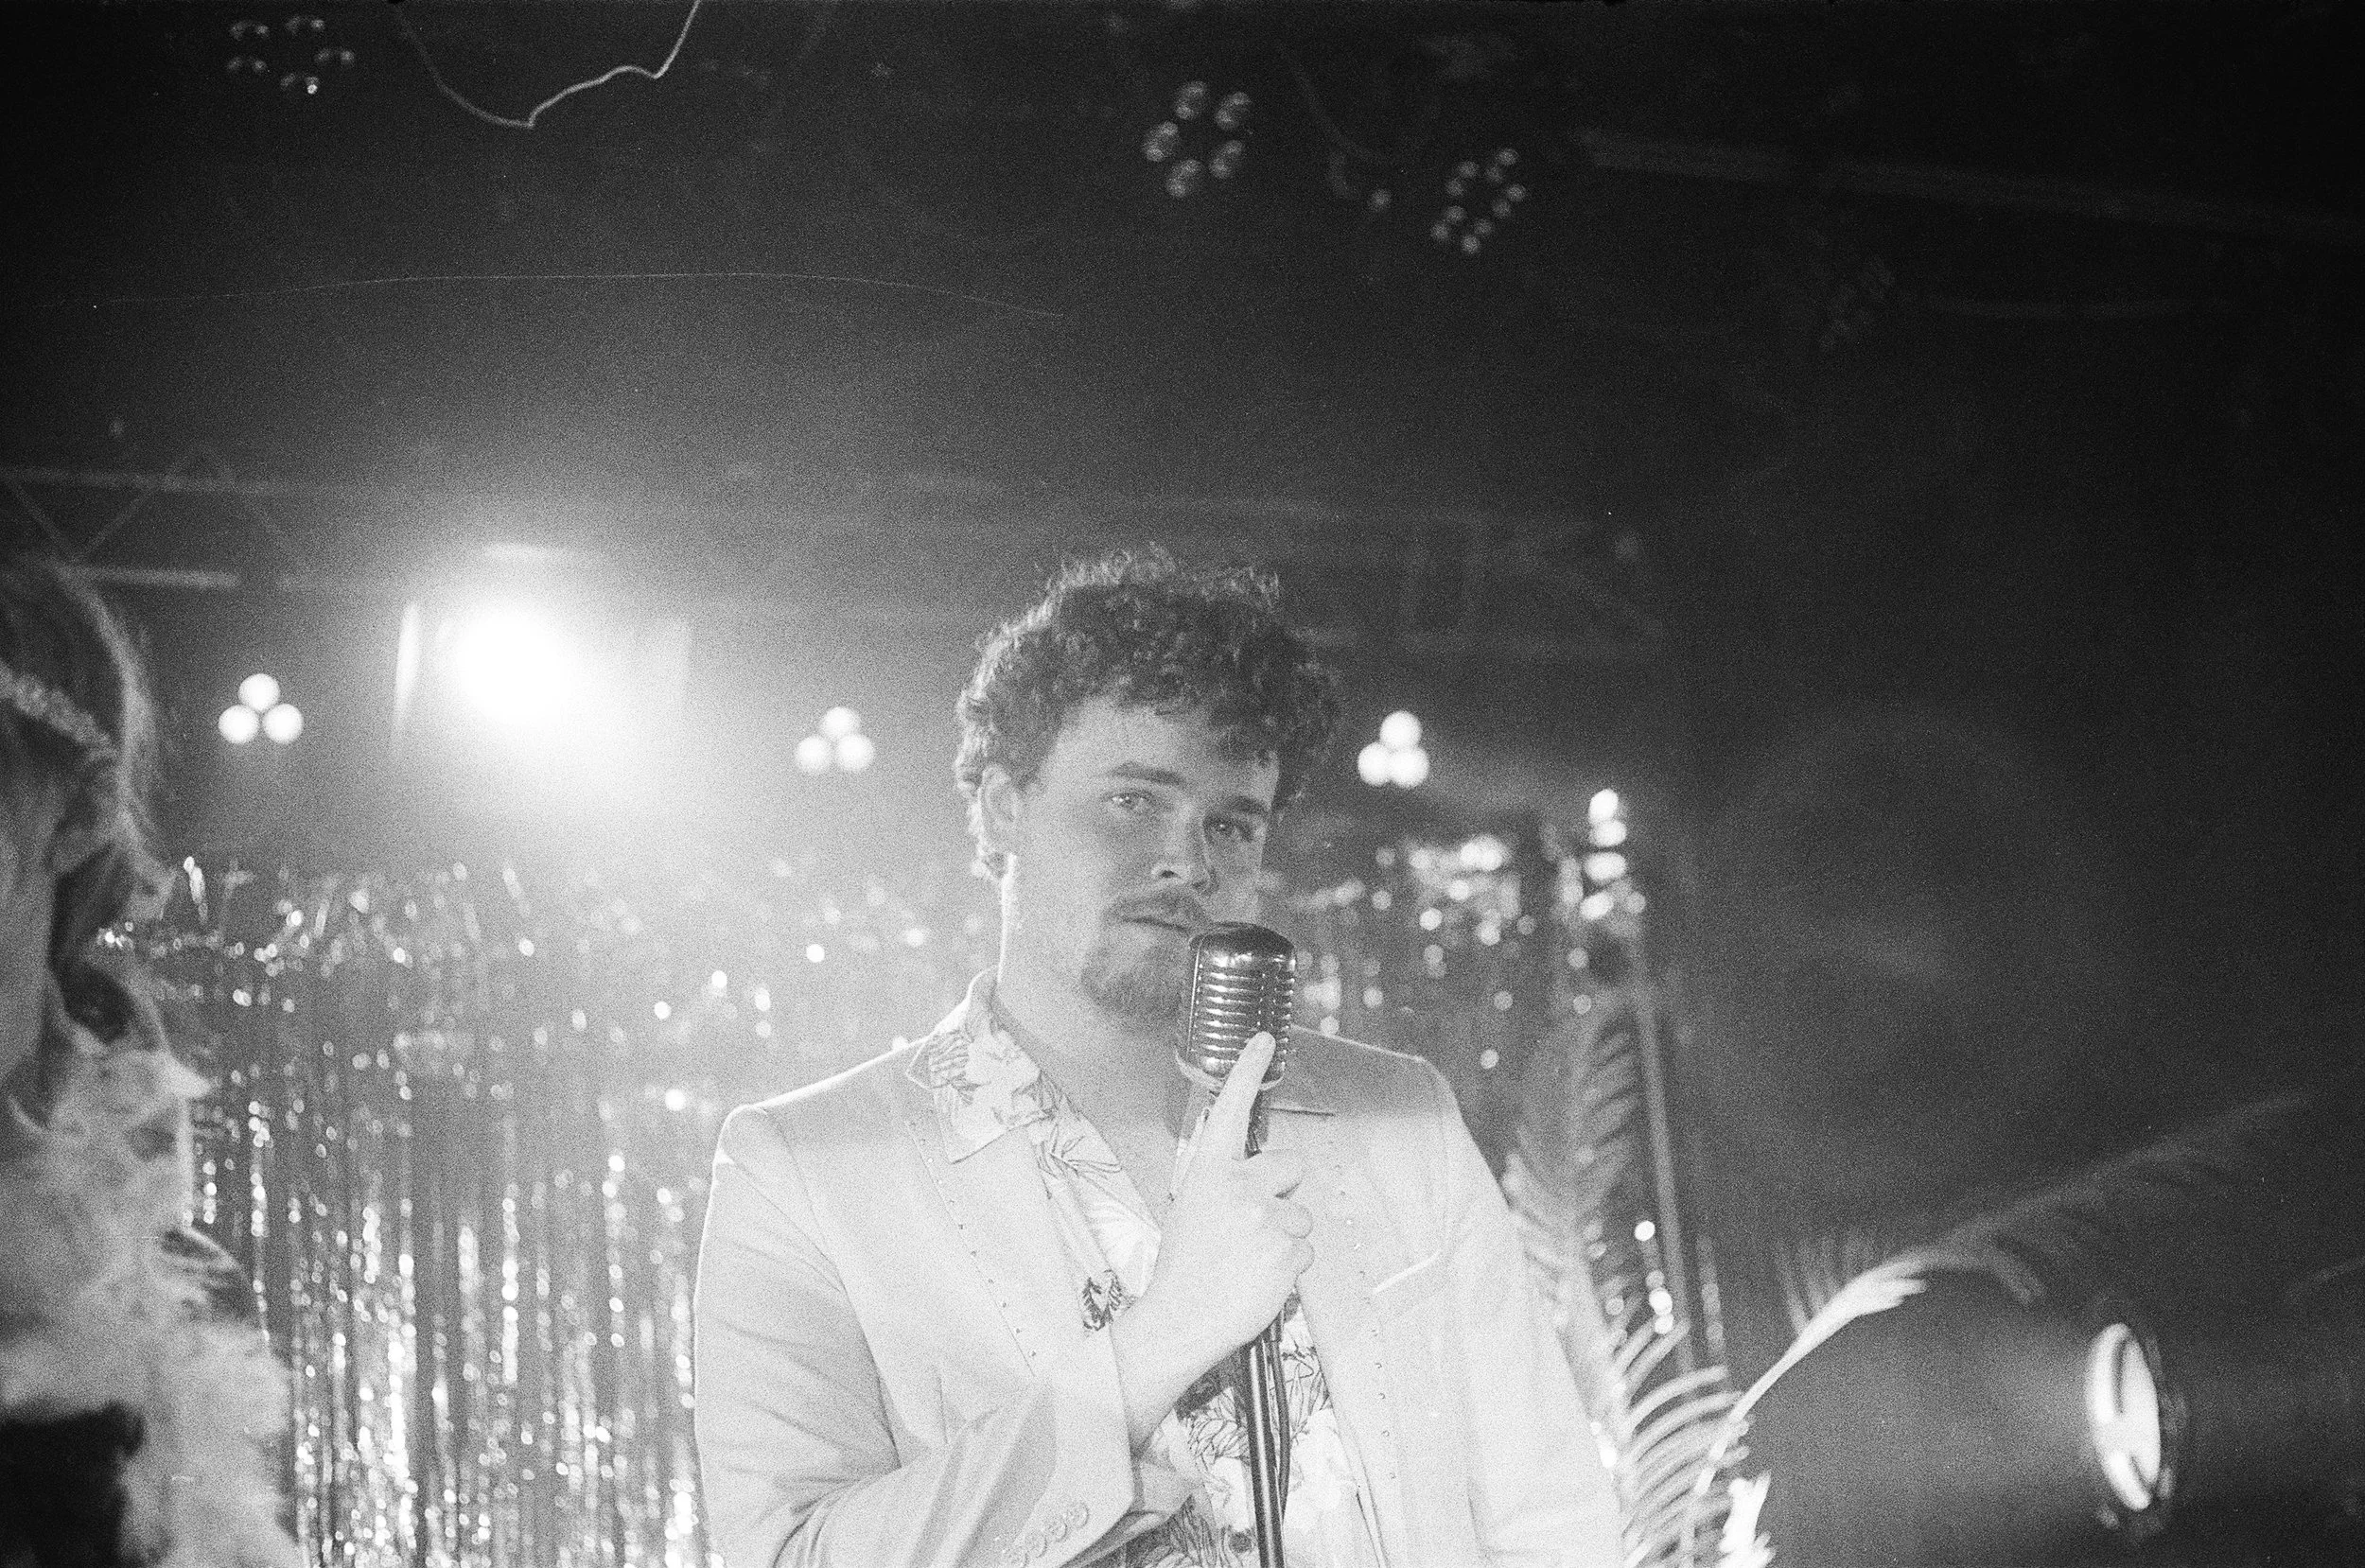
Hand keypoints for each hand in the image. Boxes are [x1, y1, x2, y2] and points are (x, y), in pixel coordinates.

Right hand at [1110, 1032, 1311, 1442]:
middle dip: (1282, 1191)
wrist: (1181, 1319)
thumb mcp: (1190, 1211)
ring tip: (1250, 1261)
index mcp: (1208, 1173)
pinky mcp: (1289, 1251)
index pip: (1230, 1110)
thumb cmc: (1183, 1268)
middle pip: (1291, 1167)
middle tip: (1254, 1224)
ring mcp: (1267, 1218)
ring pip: (1301, 1216)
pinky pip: (1305, 1251)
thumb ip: (1222, 1186)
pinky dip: (1288, 1267)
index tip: (1263, 1040)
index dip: (1247, 1070)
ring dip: (1284, 1236)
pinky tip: (1260, 1279)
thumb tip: (1253, 1180)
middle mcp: (1240, 1186)